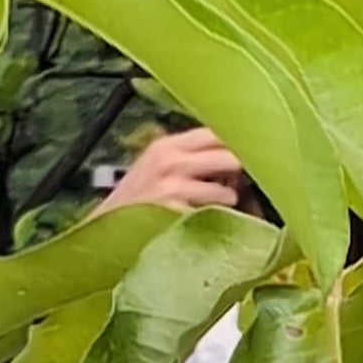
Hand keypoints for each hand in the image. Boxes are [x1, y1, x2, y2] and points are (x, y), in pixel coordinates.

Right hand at [97, 127, 246, 213]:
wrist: (104, 229)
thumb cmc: (136, 199)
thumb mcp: (157, 165)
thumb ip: (191, 156)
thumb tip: (236, 153)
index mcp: (168, 145)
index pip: (217, 132)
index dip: (241, 141)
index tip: (258, 150)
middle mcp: (170, 161)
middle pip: (230, 155)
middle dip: (245, 170)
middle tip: (249, 180)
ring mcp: (173, 190)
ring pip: (226, 191)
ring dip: (230, 200)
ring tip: (222, 205)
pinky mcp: (175, 217)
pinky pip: (213, 216)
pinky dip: (219, 221)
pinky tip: (209, 222)